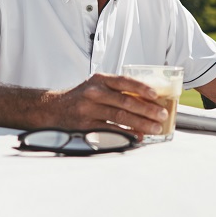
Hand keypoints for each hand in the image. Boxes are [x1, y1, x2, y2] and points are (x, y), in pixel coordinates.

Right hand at [47, 73, 167, 138]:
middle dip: (147, 109)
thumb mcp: (96, 86)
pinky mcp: (86, 126)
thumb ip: (116, 90)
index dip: (142, 88)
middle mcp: (94, 93)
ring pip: (120, 116)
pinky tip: (138, 136)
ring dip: (141, 123)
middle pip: (126, 101)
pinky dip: (127, 133)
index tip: (156, 95)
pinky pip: (111, 130)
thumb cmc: (81, 97)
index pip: (124, 81)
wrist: (53, 108)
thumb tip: (147, 101)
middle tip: (162, 115)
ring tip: (155, 128)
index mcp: (100, 80)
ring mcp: (89, 110)